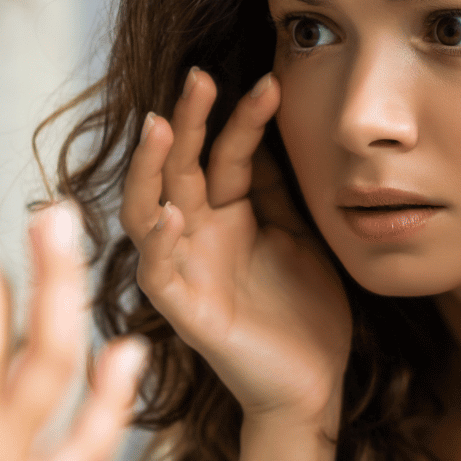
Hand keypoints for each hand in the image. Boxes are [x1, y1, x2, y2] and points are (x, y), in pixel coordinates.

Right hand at [122, 68, 351, 432]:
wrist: (314, 383)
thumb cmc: (305, 311)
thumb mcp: (298, 234)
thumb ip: (276, 189)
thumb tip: (269, 128)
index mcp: (225, 214)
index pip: (223, 153)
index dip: (241, 118)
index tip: (271, 81)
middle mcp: (196, 235)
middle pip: (177, 168)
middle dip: (184, 121)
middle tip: (198, 77)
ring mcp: (184, 270)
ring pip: (146, 209)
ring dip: (149, 168)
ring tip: (159, 127)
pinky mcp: (184, 311)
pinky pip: (157, 272)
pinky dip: (158, 241)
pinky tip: (171, 213)